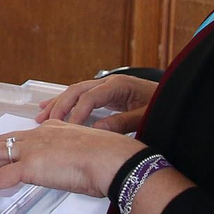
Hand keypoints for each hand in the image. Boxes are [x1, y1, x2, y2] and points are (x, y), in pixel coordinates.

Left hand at [0, 119, 143, 201]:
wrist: (113, 160)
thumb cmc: (112, 159)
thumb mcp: (91, 153)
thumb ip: (78, 158)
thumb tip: (78, 171)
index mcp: (55, 128)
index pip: (24, 136)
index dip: (10, 148)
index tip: (4, 158)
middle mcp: (40, 134)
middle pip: (3, 143)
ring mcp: (33, 149)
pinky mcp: (29, 166)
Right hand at [37, 74, 157, 133]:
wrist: (173, 98)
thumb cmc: (162, 106)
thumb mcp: (145, 116)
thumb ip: (121, 122)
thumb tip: (97, 130)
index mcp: (118, 85)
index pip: (90, 98)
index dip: (78, 113)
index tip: (69, 128)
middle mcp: (109, 83)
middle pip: (77, 91)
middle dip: (60, 106)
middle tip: (47, 121)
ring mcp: (105, 87)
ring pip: (74, 92)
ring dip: (57, 104)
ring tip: (41, 116)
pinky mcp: (104, 94)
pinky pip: (79, 97)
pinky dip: (64, 103)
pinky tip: (50, 109)